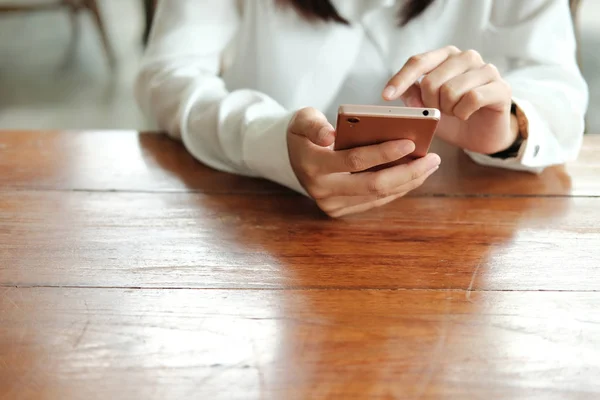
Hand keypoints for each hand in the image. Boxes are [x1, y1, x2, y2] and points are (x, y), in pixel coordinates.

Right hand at [287, 107, 440, 217]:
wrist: (290, 158)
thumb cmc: (304, 133)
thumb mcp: (302, 119)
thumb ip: (315, 125)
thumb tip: (330, 135)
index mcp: (313, 165)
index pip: (354, 160)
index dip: (384, 153)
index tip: (411, 142)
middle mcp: (323, 190)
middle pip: (373, 185)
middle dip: (408, 172)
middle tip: (433, 159)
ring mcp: (332, 205)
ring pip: (378, 196)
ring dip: (408, 181)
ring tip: (430, 165)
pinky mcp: (341, 211)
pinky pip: (375, 201)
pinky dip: (398, 189)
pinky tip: (415, 175)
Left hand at [382, 46, 518, 154]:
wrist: (483, 135)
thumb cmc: (452, 118)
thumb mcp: (427, 108)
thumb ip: (413, 96)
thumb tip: (401, 92)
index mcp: (445, 56)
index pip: (418, 62)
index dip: (400, 79)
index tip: (386, 96)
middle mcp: (466, 57)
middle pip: (432, 81)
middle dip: (429, 104)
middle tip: (438, 112)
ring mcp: (486, 70)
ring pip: (451, 90)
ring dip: (447, 110)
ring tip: (453, 113)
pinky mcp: (501, 88)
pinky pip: (472, 99)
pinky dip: (463, 113)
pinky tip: (465, 115)